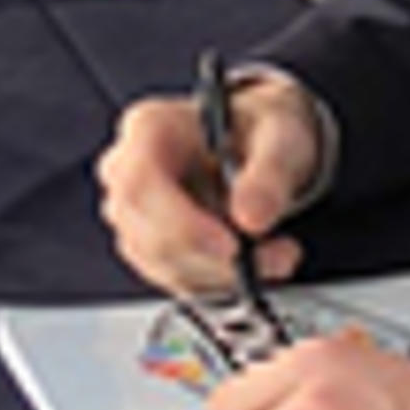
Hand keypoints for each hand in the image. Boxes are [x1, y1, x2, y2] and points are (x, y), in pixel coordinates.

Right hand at [95, 77, 321, 294]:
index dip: (180, 224)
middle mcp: (129, 170)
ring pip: (164, 266)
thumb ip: (270, 171)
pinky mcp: (150, 248)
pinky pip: (178, 280)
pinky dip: (222, 281)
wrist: (262, 149)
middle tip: (275, 255)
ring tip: (279, 252)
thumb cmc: (260, 131)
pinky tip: (257, 259)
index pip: (139, 185)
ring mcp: (135, 214)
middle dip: (214, 258)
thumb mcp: (280, 136)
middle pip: (147, 234)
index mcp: (149, 128)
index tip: (232, 246)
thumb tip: (250, 218)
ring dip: (226, 273)